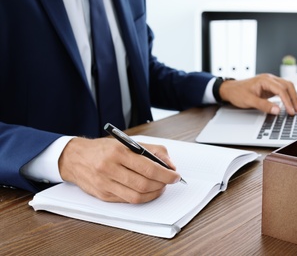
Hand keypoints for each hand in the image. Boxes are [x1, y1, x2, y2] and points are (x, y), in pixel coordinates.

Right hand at [58, 137, 180, 203]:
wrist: (75, 158)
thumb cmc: (104, 149)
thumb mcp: (127, 142)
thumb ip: (152, 151)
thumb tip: (169, 165)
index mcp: (118, 152)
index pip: (148, 167)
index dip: (166, 174)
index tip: (175, 176)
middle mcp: (109, 168)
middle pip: (144, 184)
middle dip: (162, 185)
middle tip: (169, 182)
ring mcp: (105, 184)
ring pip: (136, 196)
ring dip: (153, 194)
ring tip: (160, 187)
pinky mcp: (102, 196)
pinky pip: (127, 201)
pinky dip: (141, 198)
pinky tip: (146, 192)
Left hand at [219, 73, 296, 115]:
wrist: (230, 89)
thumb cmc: (237, 93)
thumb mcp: (249, 101)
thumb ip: (264, 106)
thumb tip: (277, 110)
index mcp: (264, 80)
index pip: (281, 90)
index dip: (288, 101)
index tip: (291, 111)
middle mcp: (269, 78)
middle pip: (288, 86)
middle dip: (294, 98)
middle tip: (296, 111)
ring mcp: (270, 82)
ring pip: (287, 86)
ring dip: (292, 97)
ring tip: (295, 108)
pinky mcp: (269, 86)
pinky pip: (282, 89)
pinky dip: (288, 96)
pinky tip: (289, 104)